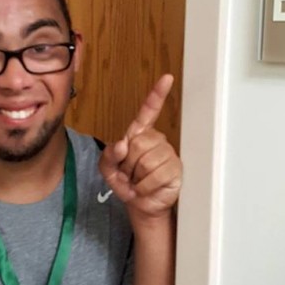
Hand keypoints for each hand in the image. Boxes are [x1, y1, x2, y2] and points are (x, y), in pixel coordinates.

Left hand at [99, 74, 181, 219]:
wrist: (141, 205)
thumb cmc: (127, 183)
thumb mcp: (108, 170)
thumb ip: (108, 155)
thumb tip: (122, 144)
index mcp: (140, 135)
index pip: (148, 112)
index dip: (157, 95)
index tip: (167, 78)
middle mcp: (156, 140)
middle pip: (137, 145)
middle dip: (128, 164)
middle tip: (131, 174)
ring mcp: (168, 153)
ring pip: (146, 161)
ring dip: (137, 177)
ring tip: (140, 181)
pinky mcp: (176, 169)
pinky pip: (155, 175)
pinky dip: (145, 186)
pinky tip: (148, 187)